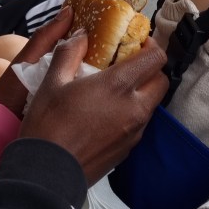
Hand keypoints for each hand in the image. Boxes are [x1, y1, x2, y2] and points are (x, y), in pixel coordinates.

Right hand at [0, 6, 167, 184]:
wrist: (47, 173)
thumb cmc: (48, 125)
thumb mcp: (52, 81)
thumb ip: (69, 52)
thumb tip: (80, 35)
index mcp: (119, 86)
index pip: (156, 58)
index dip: (151, 46)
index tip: (137, 43)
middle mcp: (134, 109)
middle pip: (161, 80)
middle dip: (150, 69)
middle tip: (128, 64)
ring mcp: (134, 131)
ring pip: (152, 103)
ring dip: (142, 92)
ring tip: (115, 89)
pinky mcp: (128, 148)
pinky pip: (140, 123)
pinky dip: (132, 113)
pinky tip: (108, 113)